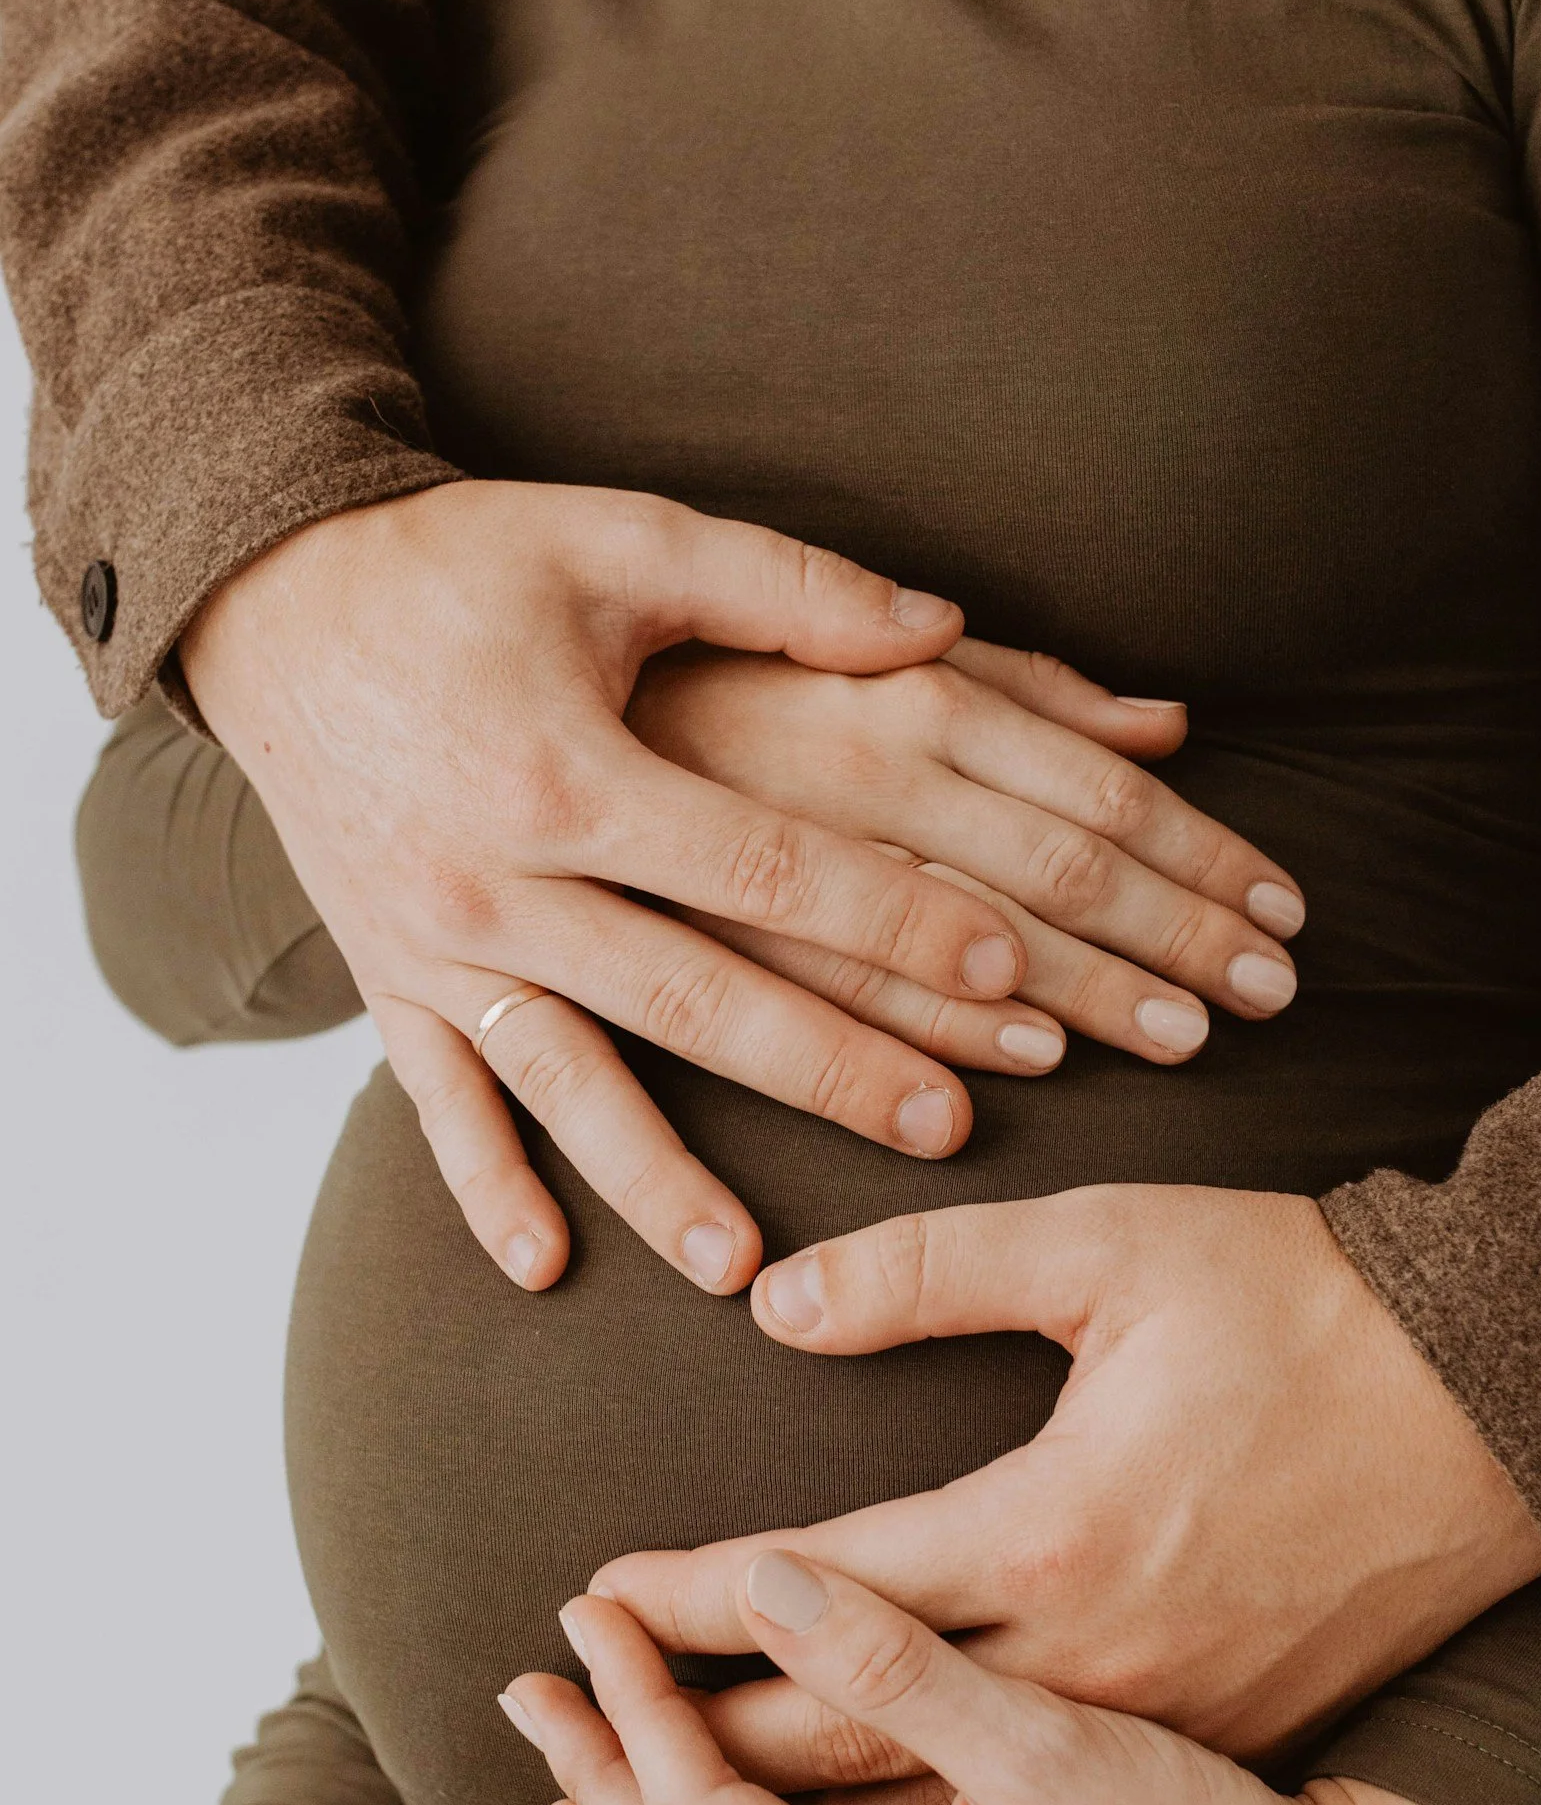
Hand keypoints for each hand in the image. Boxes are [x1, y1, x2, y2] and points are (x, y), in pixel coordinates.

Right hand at [183, 483, 1301, 1295]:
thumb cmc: (456, 563)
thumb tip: (945, 624)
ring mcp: (434, 944)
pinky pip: (435, 1101)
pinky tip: (543, 1267)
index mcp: (568, 769)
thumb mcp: (616, 537)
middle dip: (828, 1070)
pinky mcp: (385, 980)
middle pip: (693, 1001)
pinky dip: (482, 1187)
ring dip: (656, 1179)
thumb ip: (783, 586)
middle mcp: (497, 878)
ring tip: (746, 1267)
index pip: (766, 870)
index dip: (894, 920)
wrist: (266, 602)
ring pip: (565, 1084)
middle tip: (950, 1132)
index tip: (1010, 970)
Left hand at [592, 1187, 1540, 1768]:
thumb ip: (924, 1272)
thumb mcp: (1110, 1248)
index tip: (585, 1607)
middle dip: (689, 1744)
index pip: (814, 1594)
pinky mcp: (1211, 1739)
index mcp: (1053, 1535)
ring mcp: (1159, 1722)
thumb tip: (772, 1308)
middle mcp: (1096, 1661)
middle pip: (846, 1745)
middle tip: (572, 1735)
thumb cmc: (1307, 1305)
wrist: (1504, 1406)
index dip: (683, 1604)